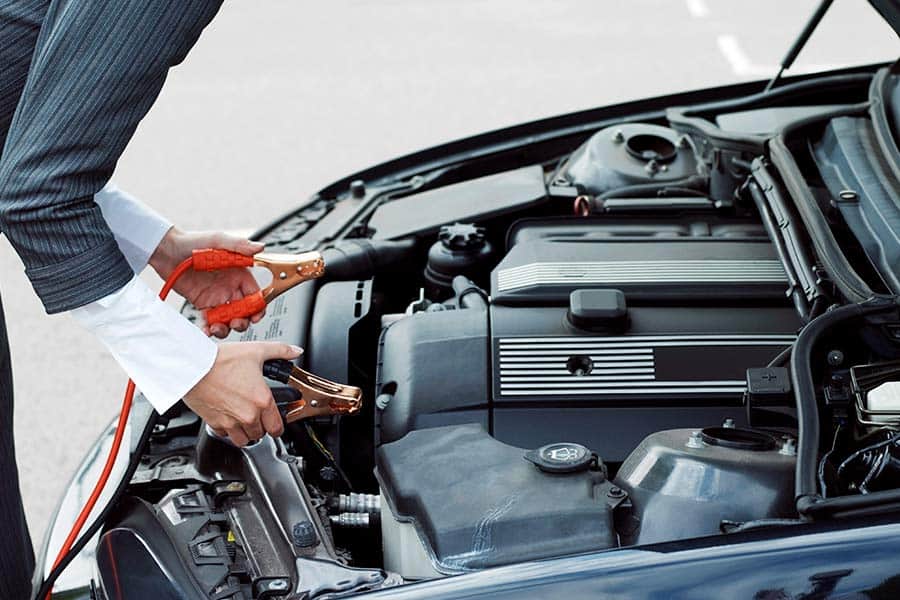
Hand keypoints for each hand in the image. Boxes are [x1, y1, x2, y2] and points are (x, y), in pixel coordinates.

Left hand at [150, 228, 264, 337]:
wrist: (166, 250)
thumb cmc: (192, 242)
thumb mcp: (218, 240)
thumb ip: (239, 245)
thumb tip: (259, 248)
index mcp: (239, 273)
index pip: (255, 294)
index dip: (258, 307)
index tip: (255, 316)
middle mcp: (230, 286)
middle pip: (244, 310)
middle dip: (243, 321)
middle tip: (235, 323)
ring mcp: (216, 296)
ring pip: (228, 318)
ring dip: (227, 327)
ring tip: (218, 328)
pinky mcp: (202, 303)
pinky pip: (210, 320)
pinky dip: (210, 328)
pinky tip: (207, 330)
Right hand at [184, 342, 301, 445]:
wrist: (193, 366)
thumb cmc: (221, 360)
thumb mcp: (256, 350)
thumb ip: (280, 351)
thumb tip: (295, 351)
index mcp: (262, 401)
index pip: (278, 427)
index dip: (279, 425)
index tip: (276, 421)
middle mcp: (248, 415)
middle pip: (261, 434)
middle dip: (261, 426)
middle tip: (258, 414)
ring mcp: (230, 422)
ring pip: (244, 440)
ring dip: (247, 432)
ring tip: (245, 419)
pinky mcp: (214, 423)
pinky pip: (225, 435)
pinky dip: (228, 430)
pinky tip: (229, 416)